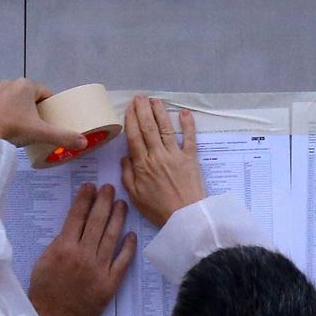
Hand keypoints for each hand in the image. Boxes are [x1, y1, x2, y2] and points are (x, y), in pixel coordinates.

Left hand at [0, 79, 86, 152]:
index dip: (51, 106)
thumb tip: (83, 143)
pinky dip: (8, 115)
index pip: (46, 93)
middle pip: (31, 97)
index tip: (52, 119)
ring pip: (16, 101)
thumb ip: (63, 137)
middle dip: (36, 109)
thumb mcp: (40, 133)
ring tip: (25, 129)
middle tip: (40, 127)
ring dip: (22, 112)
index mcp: (26, 85)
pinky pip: (3, 107)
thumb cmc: (13, 128)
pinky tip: (9, 129)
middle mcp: (11, 83)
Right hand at [29, 184, 136, 315]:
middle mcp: (83, 254)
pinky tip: (131, 234)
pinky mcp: (110, 283)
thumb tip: (73, 227)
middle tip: (109, 188)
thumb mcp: (43, 261)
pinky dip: (128, 247)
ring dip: (118, 218)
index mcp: (63, 247)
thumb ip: (59, 243)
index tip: (90, 186)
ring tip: (121, 203)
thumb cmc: (43, 292)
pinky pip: (123, 261)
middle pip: (97, 221)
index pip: (77, 216)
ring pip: (112, 237)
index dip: (84, 199)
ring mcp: (99, 269)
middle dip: (103, 201)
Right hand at [120, 96, 206, 229]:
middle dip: (143, 110)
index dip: (131, 120)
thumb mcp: (135, 196)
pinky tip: (183, 112)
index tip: (129, 108)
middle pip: (148, 128)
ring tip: (155, 100)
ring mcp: (175, 155)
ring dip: (160, 112)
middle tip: (140, 97)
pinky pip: (189, 137)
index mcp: (142, 165)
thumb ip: (128, 175)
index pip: (134, 137)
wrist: (185, 217)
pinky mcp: (191, 158)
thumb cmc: (158, 210)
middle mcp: (158, 156)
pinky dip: (187, 124)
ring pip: (166, 128)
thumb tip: (125, 157)